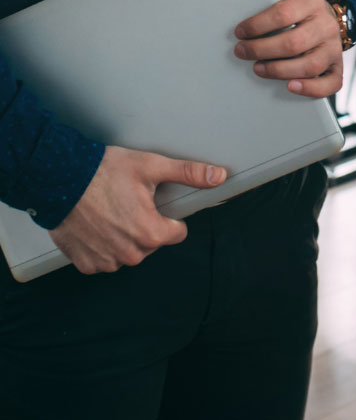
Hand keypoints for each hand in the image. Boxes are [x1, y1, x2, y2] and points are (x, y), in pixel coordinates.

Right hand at [49, 145, 226, 274]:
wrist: (61, 181)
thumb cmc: (106, 173)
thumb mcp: (153, 166)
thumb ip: (189, 173)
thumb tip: (219, 176)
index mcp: (150, 233)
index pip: (177, 233)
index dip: (170, 216)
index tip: (156, 203)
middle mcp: (130, 254)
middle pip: (153, 242)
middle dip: (147, 224)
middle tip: (131, 202)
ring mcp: (106, 261)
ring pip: (130, 251)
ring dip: (126, 236)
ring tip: (113, 211)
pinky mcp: (85, 263)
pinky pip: (106, 258)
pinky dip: (105, 244)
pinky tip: (99, 225)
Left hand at [233, 0, 343, 97]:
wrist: (327, 16)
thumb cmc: (300, 10)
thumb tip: (243, 6)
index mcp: (312, 2)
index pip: (283, 13)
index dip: (257, 25)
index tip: (240, 32)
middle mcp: (327, 24)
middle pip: (293, 43)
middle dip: (261, 50)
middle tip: (242, 51)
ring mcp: (334, 47)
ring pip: (309, 65)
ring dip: (278, 71)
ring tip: (258, 68)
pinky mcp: (337, 66)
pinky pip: (331, 83)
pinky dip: (311, 89)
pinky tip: (290, 86)